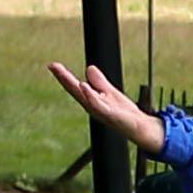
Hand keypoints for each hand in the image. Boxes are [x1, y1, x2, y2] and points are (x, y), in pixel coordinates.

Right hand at [48, 59, 167, 156]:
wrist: (140, 127)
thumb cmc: (123, 113)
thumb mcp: (110, 92)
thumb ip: (99, 82)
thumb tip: (89, 68)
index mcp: (91, 100)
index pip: (75, 86)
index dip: (64, 76)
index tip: (52, 65)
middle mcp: (92, 106)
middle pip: (75, 90)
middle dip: (63, 78)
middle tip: (52, 66)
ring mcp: (100, 111)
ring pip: (84, 97)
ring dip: (74, 86)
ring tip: (63, 73)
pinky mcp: (111, 115)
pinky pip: (98, 105)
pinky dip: (90, 96)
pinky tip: (84, 86)